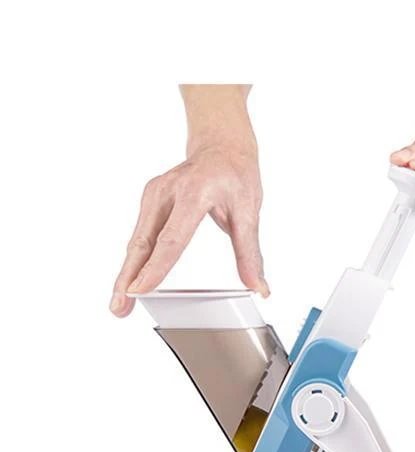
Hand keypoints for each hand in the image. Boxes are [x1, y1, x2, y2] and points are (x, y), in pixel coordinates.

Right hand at [110, 85, 266, 316]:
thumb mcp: (249, 212)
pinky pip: (140, 236)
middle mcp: (167, 192)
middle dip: (128, 278)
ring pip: (137, 242)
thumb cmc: (236, 175)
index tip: (140, 289)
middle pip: (143, 243)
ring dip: (126, 274)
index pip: (172, 238)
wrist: (221, 145)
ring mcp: (154, 195)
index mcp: (194, 194)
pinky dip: (133, 261)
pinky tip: (129, 282)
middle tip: (118, 307)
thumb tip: (259, 288)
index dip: (155, 267)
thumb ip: (249, 253)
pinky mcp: (149, 201)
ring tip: (119, 305)